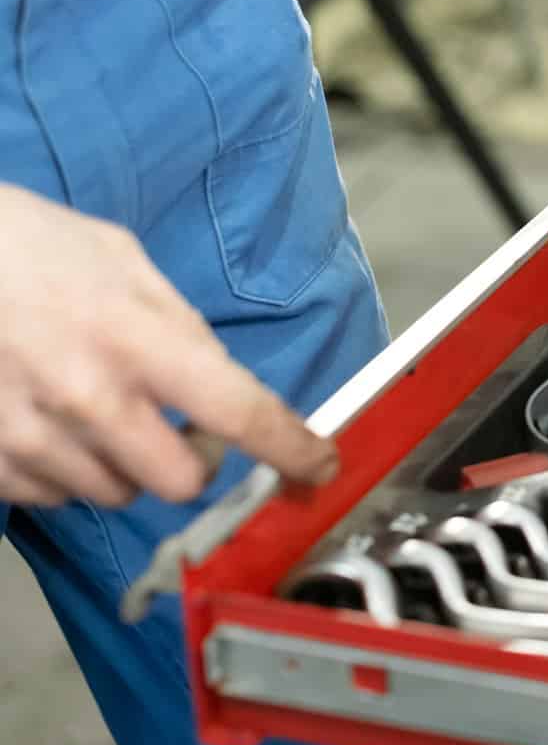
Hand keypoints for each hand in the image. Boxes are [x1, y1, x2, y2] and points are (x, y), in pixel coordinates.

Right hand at [0, 186, 338, 507]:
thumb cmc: (33, 248)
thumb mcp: (126, 263)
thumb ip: (180, 327)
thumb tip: (221, 381)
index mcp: (137, 341)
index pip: (239, 414)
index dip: (290, 449)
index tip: (317, 466)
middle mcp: (89, 401)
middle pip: (180, 482)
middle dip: (194, 462)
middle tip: (183, 429)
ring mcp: (33, 439)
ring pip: (117, 493)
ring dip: (127, 464)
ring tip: (101, 410)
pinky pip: (58, 496)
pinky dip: (70, 471)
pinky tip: (56, 423)